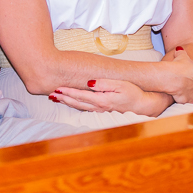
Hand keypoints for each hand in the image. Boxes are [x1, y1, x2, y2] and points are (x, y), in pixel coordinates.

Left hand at [51, 80, 171, 116]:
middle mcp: (98, 106)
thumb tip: (89, 83)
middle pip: (76, 102)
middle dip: (63, 98)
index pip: (80, 95)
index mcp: (101, 99)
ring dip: (66, 102)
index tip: (57, 88)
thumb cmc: (132, 93)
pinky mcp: (101, 109)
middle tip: (51, 93)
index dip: (68, 92)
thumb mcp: (120, 85)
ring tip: (56, 97)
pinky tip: (70, 101)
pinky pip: (84, 107)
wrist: (141, 105)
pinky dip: (74, 104)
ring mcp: (99, 109)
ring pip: (79, 106)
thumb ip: (104, 84)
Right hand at [161, 49, 192, 103]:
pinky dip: (181, 98)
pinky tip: (176, 93)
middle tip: (188, 86)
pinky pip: (185, 101)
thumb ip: (182, 52)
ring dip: (190, 95)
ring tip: (182, 90)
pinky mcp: (187, 101)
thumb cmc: (179, 65)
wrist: (172, 77)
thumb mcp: (182, 55)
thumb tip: (179, 49)